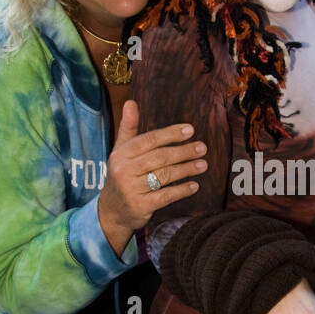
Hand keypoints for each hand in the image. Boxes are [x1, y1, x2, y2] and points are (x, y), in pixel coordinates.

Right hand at [97, 101, 206, 254]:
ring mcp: (132, 189)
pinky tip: (194, 186)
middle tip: (202, 148)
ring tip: (203, 165)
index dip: (170, 134)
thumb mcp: (121, 151)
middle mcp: (124, 171)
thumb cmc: (122, 175)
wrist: (111, 212)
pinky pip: (165, 196)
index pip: (149, 140)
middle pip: (159, 157)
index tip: (190, 130)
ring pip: (164, 176)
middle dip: (183, 152)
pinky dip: (181, 191)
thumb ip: (128, 127)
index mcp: (121, 154)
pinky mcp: (141, 206)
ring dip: (186, 169)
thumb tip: (131, 101)